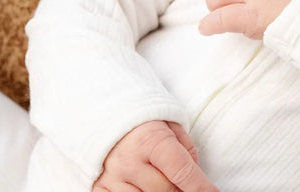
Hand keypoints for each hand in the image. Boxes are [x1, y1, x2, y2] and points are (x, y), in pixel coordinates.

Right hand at [92, 120, 218, 191]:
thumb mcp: (170, 125)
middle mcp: (129, 161)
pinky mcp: (98, 189)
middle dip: (180, 189)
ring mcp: (112, 178)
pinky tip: (144, 187)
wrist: (102, 115)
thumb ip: (186, 150)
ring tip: (160, 180)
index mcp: (150, 140)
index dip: (201, 186)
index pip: (181, 170)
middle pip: (166, 190)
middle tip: (181, 182)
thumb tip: (196, 178)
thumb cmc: (143, 121)